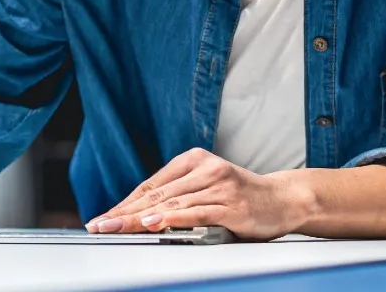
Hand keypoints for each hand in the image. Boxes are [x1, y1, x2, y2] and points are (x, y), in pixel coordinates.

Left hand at [84, 148, 312, 241]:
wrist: (285, 199)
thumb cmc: (242, 197)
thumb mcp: (207, 188)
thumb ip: (178, 195)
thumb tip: (139, 214)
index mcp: (194, 160)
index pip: (151, 185)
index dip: (124, 203)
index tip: (104, 217)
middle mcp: (205, 169)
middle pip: (156, 194)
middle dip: (124, 212)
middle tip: (101, 225)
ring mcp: (219, 185)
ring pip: (171, 203)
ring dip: (140, 218)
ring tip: (118, 226)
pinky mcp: (231, 204)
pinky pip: (196, 212)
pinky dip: (172, 218)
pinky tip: (154, 223)